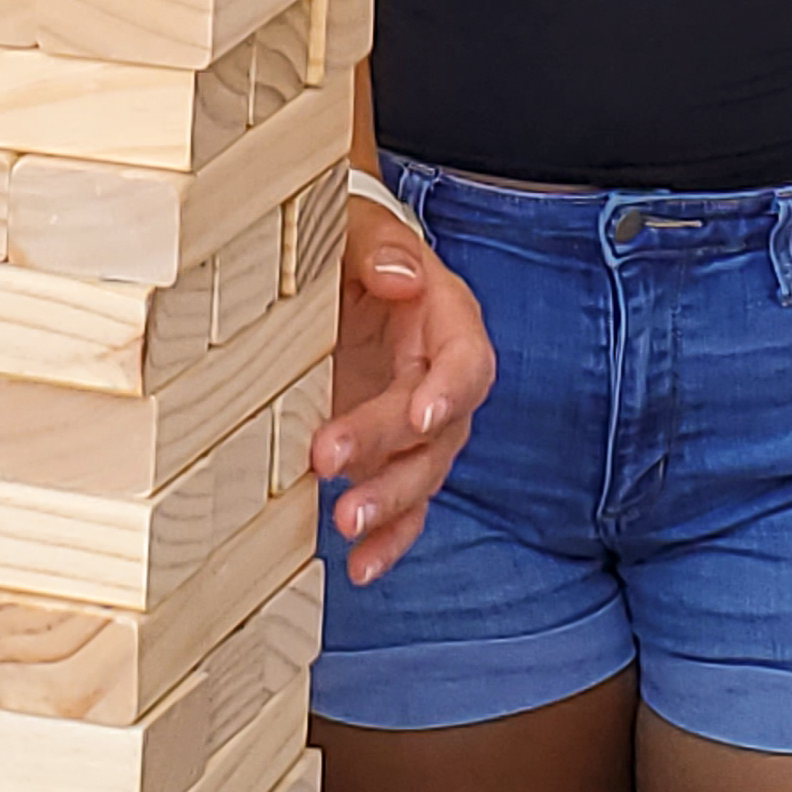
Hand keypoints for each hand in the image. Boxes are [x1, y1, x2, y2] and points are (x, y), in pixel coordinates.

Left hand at [311, 193, 492, 581]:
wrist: (326, 264)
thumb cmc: (341, 239)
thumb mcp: (354, 224)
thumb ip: (378, 246)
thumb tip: (403, 277)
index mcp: (443, 316)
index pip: (466, 359)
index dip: (449, 391)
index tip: (420, 416)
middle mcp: (439, 375)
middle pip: (439, 428)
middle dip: (392, 452)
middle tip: (329, 461)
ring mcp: (415, 421)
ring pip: (423, 473)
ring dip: (390, 504)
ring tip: (345, 524)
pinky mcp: (389, 452)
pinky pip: (404, 504)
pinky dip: (388, 538)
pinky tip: (362, 567)